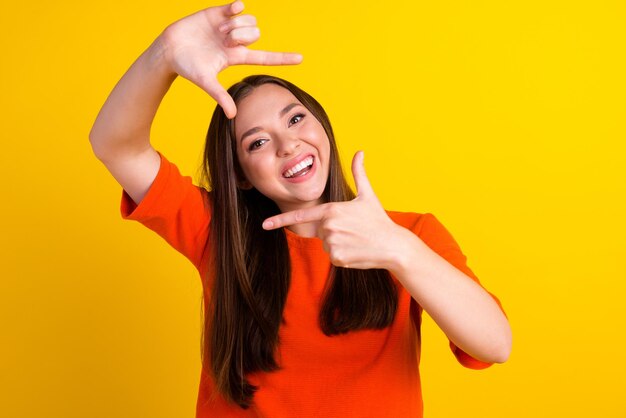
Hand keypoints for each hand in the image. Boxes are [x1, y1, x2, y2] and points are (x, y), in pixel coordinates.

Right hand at [159, 1, 301, 117]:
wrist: (169, 49)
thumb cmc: (187, 68)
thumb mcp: (205, 82)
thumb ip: (220, 96)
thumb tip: (232, 116)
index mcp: (236, 57)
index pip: (265, 58)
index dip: (283, 58)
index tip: (301, 59)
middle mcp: (236, 42)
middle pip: (256, 34)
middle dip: (243, 35)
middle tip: (225, 41)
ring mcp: (228, 26)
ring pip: (249, 21)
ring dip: (237, 26)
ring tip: (219, 32)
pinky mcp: (218, 13)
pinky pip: (239, 7)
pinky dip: (238, 8)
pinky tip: (231, 11)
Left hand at [263, 151, 411, 269]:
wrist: (393, 246)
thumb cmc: (379, 219)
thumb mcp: (368, 195)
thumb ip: (359, 173)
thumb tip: (360, 152)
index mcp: (332, 210)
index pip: (301, 215)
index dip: (280, 220)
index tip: (265, 225)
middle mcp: (328, 227)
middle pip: (320, 230)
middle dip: (333, 230)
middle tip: (353, 229)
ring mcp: (332, 244)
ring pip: (326, 244)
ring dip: (338, 243)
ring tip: (357, 239)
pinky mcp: (337, 259)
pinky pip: (332, 256)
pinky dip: (343, 255)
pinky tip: (356, 250)